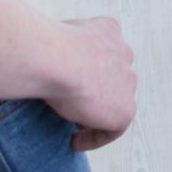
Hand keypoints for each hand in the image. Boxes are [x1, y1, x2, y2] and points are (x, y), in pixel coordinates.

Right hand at [46, 16, 137, 150]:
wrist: (54, 58)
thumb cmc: (44, 47)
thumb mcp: (53, 38)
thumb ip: (60, 49)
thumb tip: (43, 62)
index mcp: (108, 30)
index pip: (104, 53)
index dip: (89, 72)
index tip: (70, 85)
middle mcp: (123, 53)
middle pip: (114, 77)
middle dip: (97, 92)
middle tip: (73, 107)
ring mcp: (128, 81)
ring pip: (116, 101)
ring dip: (97, 114)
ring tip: (73, 126)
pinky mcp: (125, 109)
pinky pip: (114, 129)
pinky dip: (95, 137)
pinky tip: (74, 141)